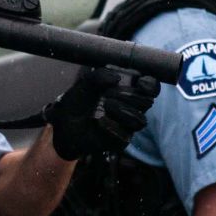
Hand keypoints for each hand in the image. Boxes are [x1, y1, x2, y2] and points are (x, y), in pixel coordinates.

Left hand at [44, 66, 159, 160]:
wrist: (64, 124)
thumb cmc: (78, 101)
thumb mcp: (84, 83)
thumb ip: (98, 76)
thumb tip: (115, 77)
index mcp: (128, 90)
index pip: (150, 88)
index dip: (150, 85)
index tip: (141, 82)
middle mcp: (132, 107)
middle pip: (147, 102)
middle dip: (130, 96)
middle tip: (109, 94)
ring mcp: (127, 125)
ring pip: (140, 120)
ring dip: (123, 111)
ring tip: (106, 105)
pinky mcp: (120, 140)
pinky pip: (125, 135)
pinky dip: (113, 126)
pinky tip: (100, 121)